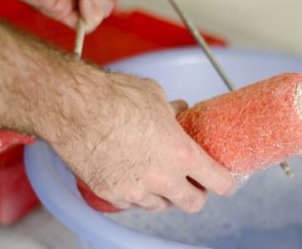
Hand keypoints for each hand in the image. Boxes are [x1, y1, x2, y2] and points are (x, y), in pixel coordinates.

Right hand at [46, 71, 235, 212]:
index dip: (227, 184)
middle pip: (193, 203)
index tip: (227, 183)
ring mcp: (135, 190)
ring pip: (161, 206)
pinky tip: (132, 176)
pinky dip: (137, 194)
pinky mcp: (110, 195)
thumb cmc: (115, 98)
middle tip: (192, 182)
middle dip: (196, 194)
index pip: (217, 181)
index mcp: (181, 154)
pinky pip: (132, 203)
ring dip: (165, 195)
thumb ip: (173, 111)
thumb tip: (179, 111)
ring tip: (159, 177)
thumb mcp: (156, 97)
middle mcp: (162, 178)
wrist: (74, 108)